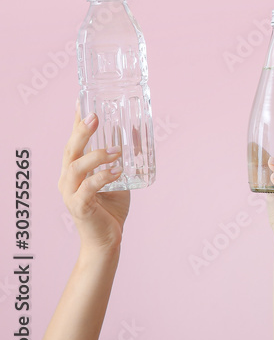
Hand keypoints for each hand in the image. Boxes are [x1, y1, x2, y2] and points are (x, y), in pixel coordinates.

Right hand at [59, 109, 129, 252]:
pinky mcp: (79, 207)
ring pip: (76, 167)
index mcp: (75, 169)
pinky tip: (117, 171)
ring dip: (97, 155)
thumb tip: (138, 132)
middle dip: (82, 131)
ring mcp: (71, 193)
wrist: (107, 239)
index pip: (74, 140)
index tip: (82, 100)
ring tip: (117, 150)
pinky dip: (102, 177)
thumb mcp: (120, 177)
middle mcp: (68, 178)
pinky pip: (87, 189)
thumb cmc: (111, 207)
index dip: (77, 120)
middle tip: (96, 116)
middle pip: (70, 149)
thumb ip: (123, 158)